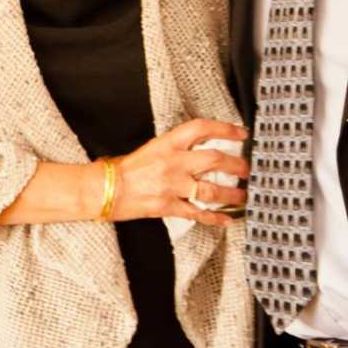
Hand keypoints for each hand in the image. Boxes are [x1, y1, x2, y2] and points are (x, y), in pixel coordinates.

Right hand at [110, 118, 248, 226]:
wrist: (102, 189)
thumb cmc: (120, 170)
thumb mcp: (149, 150)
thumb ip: (173, 150)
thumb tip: (197, 153)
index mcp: (166, 144)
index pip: (201, 129)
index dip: (225, 129)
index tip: (240, 133)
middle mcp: (172, 163)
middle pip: (215, 160)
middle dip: (236, 165)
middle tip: (246, 169)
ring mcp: (171, 186)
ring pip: (212, 190)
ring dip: (232, 194)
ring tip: (242, 195)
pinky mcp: (168, 206)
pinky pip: (198, 213)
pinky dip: (215, 217)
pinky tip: (226, 219)